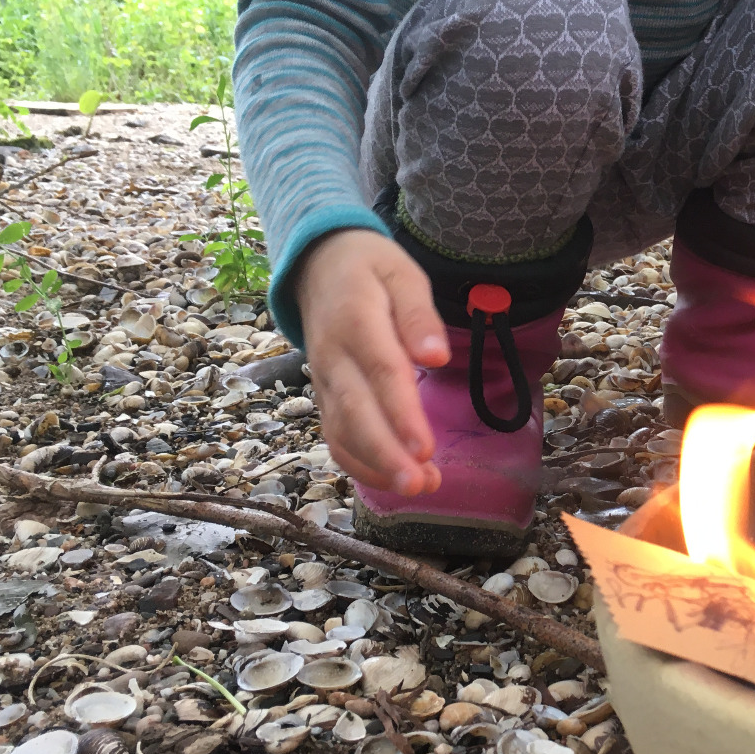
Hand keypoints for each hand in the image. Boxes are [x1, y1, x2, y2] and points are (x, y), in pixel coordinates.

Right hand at [295, 229, 449, 494]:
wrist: (319, 265)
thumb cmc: (371, 269)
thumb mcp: (402, 273)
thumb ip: (419, 314)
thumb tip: (436, 356)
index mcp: (355, 320)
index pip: (381, 372)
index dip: (402, 414)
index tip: (426, 448)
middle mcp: (333, 356)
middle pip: (356, 412)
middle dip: (386, 454)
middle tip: (419, 484)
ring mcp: (324, 380)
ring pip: (341, 431)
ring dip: (376, 466)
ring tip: (419, 488)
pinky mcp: (325, 395)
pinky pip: (335, 435)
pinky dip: (359, 464)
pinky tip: (392, 480)